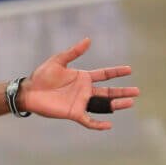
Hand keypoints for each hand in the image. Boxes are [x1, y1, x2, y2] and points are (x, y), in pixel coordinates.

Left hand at [21, 37, 138, 129]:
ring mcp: (80, 102)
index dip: (116, 72)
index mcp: (82, 78)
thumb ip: (73, 52)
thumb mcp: (57, 61)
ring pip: (103, 105)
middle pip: (108, 91)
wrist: (28, 92)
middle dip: (122, 91)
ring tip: (130, 103)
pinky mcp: (73, 113)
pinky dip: (98, 124)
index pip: (104, 75)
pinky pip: (89, 120)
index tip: (129, 70)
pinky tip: (109, 125)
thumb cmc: (41, 76)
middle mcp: (84, 90)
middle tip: (137, 91)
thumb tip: (88, 39)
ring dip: (116, 105)